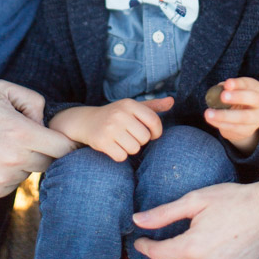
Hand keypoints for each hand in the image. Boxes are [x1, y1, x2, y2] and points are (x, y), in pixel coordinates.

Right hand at [0, 80, 75, 199]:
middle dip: (43, 150)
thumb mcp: (2, 89)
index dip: (67, 143)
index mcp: (21, 133)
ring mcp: (1, 179)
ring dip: (24, 161)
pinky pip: (12, 185)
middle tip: (26, 138)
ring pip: (29, 173)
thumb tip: (44, 122)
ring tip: (3, 146)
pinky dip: (9, 174)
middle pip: (48, 162)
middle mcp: (14, 160)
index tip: (65, 140)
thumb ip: (33, 100)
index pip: (61, 148)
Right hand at [50, 96, 173, 161]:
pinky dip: (119, 155)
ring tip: (121, 140)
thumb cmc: (116, 115)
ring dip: (130, 149)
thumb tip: (172, 101)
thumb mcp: (132, 107)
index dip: (157, 132)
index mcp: (129, 104)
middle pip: (144, 138)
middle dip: (140, 141)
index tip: (152, 134)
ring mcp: (110, 128)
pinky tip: (113, 147)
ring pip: (134, 149)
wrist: (86, 121)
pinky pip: (121, 157)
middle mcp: (120, 114)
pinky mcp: (102, 141)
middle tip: (130, 136)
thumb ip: (153, 106)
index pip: (154, 120)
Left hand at [133, 179, 258, 258]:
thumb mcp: (195, 200)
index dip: (144, 246)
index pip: (158, 254)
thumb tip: (137, 220)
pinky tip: (194, 258)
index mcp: (194, 246)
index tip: (139, 240)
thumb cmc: (231, 200)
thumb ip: (164, 213)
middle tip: (156, 246)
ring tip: (173, 253)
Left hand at [204, 77, 258, 152]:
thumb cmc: (235, 100)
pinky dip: (221, 123)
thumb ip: (226, 89)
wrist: (243, 122)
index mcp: (256, 89)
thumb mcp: (232, 91)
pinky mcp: (248, 131)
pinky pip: (234, 127)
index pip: (249, 84)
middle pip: (254, 99)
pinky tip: (211, 120)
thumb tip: (219, 89)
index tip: (227, 84)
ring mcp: (257, 118)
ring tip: (208, 113)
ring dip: (224, 115)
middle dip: (238, 97)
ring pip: (243, 117)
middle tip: (223, 96)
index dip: (238, 84)